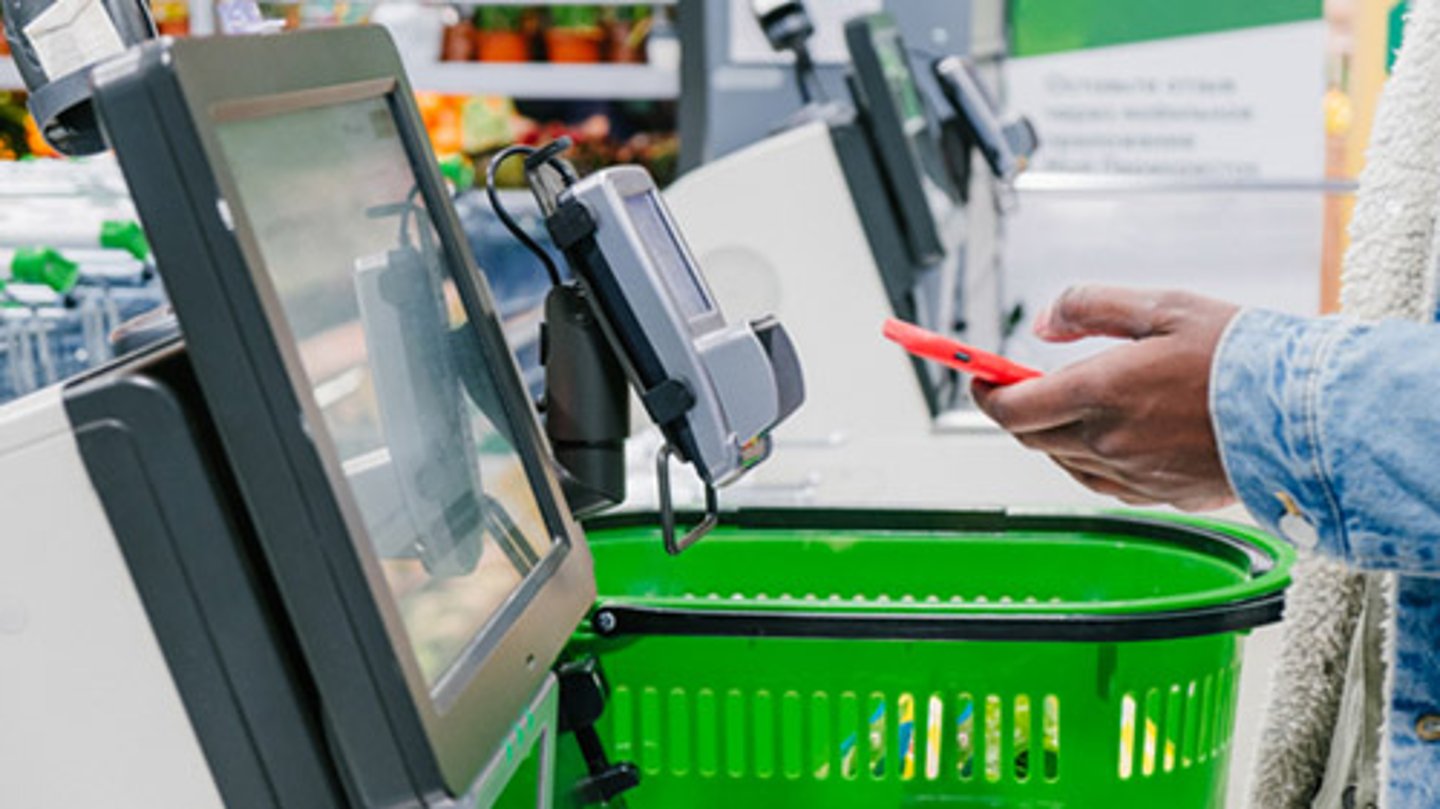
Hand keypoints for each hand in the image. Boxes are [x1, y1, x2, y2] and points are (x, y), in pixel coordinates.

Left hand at [971, 286, 1240, 511]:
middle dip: (1018, 409)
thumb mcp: (1162, 306)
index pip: (1010, 409)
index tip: (980, 377)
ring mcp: (1131, 476)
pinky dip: (1091, 458)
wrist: (1306, 418)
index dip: (984, 393)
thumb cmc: (1242, 359)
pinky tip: (1114, 436)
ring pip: (1065, 461)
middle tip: (1023, 383)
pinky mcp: (1158, 497)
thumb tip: (1044, 323)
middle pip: (1031, 436)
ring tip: (1077, 403)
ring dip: (1055, 434)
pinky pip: (1103, 482)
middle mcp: (1107, 442)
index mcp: (1099, 394)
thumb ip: (1090, 306)